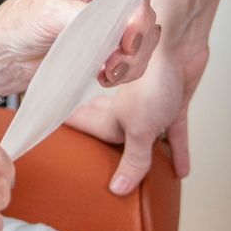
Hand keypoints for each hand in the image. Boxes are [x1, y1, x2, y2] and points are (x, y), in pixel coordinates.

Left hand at [0, 0, 159, 97]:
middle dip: (133, 46)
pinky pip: (135, 59)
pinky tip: (104, 76)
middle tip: (113, 64)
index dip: (138, 17)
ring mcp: (112, 19)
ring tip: (106, 73)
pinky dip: (125, 71)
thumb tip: (116, 26)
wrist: (7, 53)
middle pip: (145, 18)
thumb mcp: (51, 11)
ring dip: (131, 62)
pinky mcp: (110, 44)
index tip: (127, 43)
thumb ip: (87, 16)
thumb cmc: (20, 22)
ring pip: (145, 41)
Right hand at [67, 47, 198, 193]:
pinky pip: (175, 134)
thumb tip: (118, 188)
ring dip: (145, 154)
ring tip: (137, 176)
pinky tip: (180, 169)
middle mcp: (124, 110)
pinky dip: (178, 151)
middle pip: (111, 133)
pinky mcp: (173, 104)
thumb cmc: (151, 73)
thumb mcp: (139, 128)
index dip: (66, 132)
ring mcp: (150, 107)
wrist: (180, 42)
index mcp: (107, 114)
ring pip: (144, 136)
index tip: (50, 141)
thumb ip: (133, 159)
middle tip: (90, 160)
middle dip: (103, 146)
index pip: (80, 127)